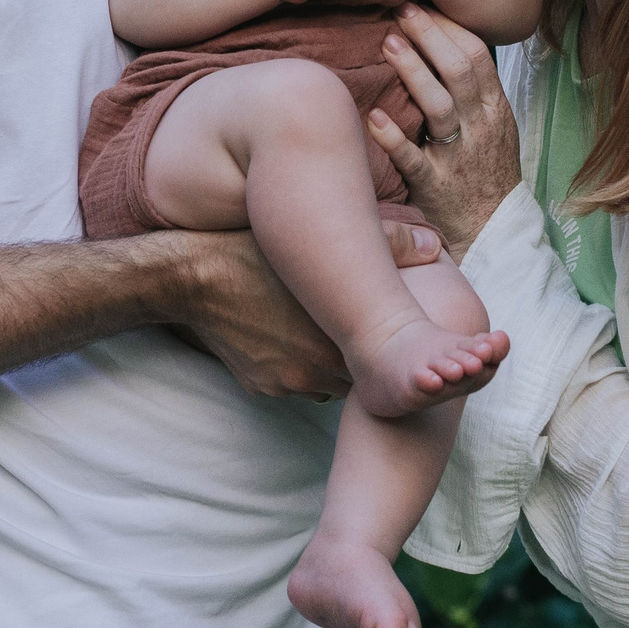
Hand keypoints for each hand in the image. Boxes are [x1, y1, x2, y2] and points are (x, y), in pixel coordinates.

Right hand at [170, 222, 440, 399]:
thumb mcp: (322, 241)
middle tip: (352, 327)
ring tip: (315, 329)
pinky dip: (293, 365)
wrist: (193, 278)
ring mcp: (287, 382)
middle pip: (355, 371)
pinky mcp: (261, 387)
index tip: (383, 325)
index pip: (381, 354)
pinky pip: (292, 384)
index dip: (384, 340)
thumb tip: (435, 245)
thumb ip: (387, 243)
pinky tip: (284, 335)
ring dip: (326, 361)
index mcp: (338, 335)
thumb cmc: (258, 253)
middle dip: (356, 353)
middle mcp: (316, 369)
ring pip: (324, 381)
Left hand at [367, 4, 521, 257]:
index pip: (477, 55)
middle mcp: (479, 127)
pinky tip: (374, 116)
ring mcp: (458, 156)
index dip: (449, 27)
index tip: (423, 4)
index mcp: (493, 108)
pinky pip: (413, 158)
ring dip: (413, 72)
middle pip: (459, 71)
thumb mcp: (492, 124)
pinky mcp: (434, 185)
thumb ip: (471, 87)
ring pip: (439, 106)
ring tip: (388, 42)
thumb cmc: (484, 168)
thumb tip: (441, 39)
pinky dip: (393, 137)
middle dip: (431, 36)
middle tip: (401, 9)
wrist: (491, 229)